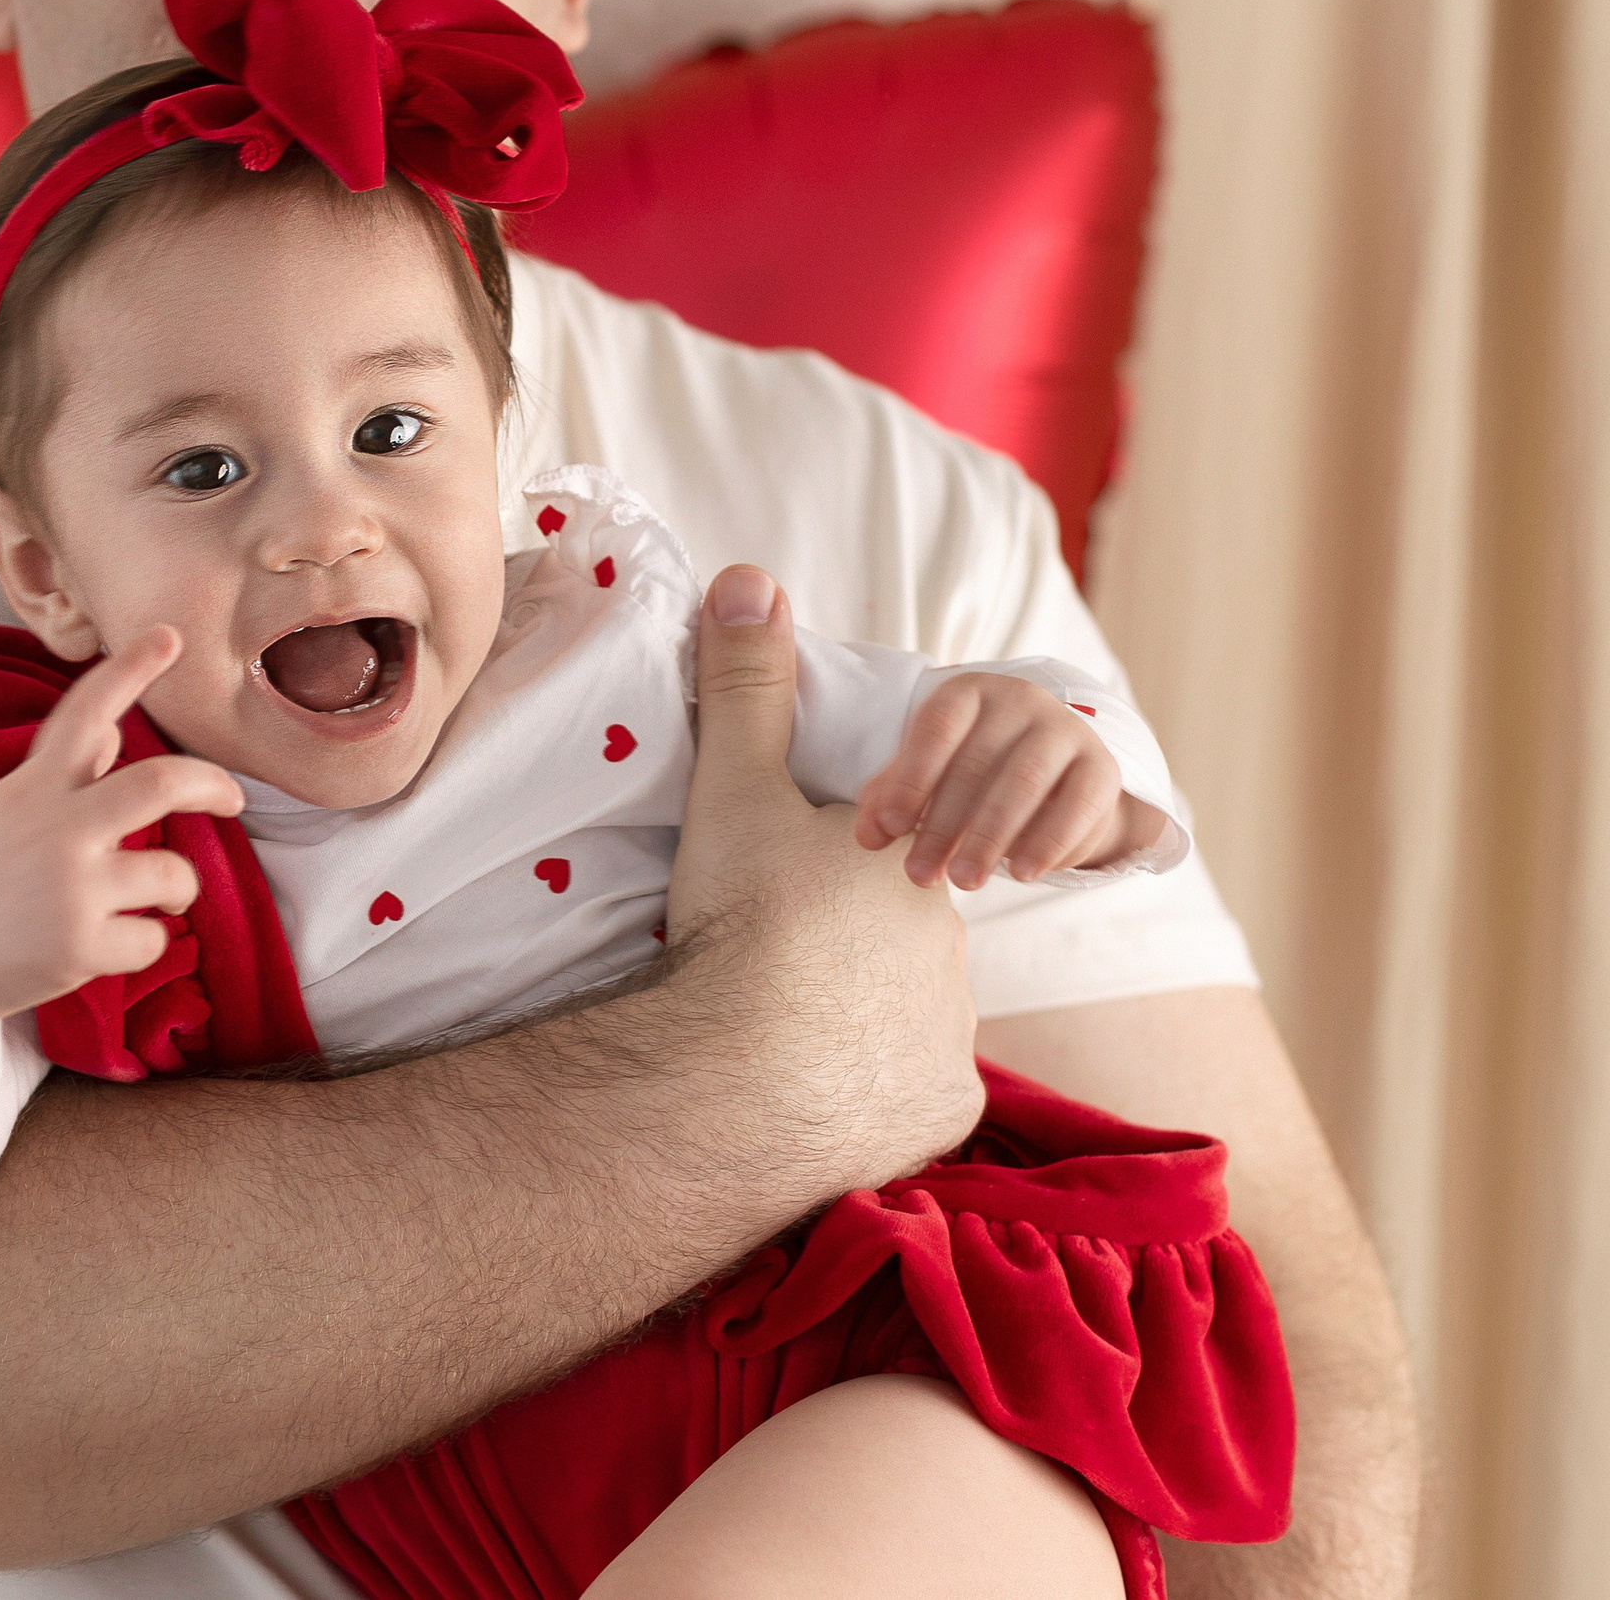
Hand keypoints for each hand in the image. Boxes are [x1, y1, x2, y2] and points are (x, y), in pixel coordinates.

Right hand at [0, 626, 245, 1115]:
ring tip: (163, 896)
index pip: (85, 713)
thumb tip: (111, 732)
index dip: (130, 669)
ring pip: (174, 874)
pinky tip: (111, 945)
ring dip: (180, 888)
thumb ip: (61, 778)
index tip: (170, 635)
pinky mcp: (81, 946)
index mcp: (33, 789)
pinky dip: (146, 942)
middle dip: (213, 785)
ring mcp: (70, 888)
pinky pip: (155, 939)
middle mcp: (56, 829)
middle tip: (233, 797)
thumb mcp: (2, 813)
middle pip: (161, 785)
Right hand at [669, 566, 983, 1194]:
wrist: (743, 1065)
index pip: (885, 868)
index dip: (831, 881)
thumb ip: (747, 688)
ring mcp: (950, 1036)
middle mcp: (952, 951)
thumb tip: (748, 577)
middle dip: (846, 959)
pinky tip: (811, 1096)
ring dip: (856, 1030)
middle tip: (768, 972)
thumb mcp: (735, 789)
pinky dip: (866, 1098)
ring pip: (903, 1026)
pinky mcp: (935, 1110)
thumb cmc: (744, 919)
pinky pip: (904, 1101)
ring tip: (778, 1036)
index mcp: (913, 872)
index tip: (780, 907)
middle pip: (896, 948)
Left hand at [854, 672, 1160, 888]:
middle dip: (942, 826)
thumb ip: (892, 799)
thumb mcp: (928, 776)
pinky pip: (1077, 805)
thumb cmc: (971, 773)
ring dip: (990, 838)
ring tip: (964, 881)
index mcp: (969, 692)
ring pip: (1024, 783)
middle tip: (918, 875)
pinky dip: (1048, 842)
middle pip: (976, 763)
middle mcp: (1020, 700)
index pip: (936, 729)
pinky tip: (1022, 873)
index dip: (909, 780)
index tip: (887, 830)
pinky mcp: (1101, 768)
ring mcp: (1065, 730)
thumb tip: (869, 837)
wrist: (1053, 779)